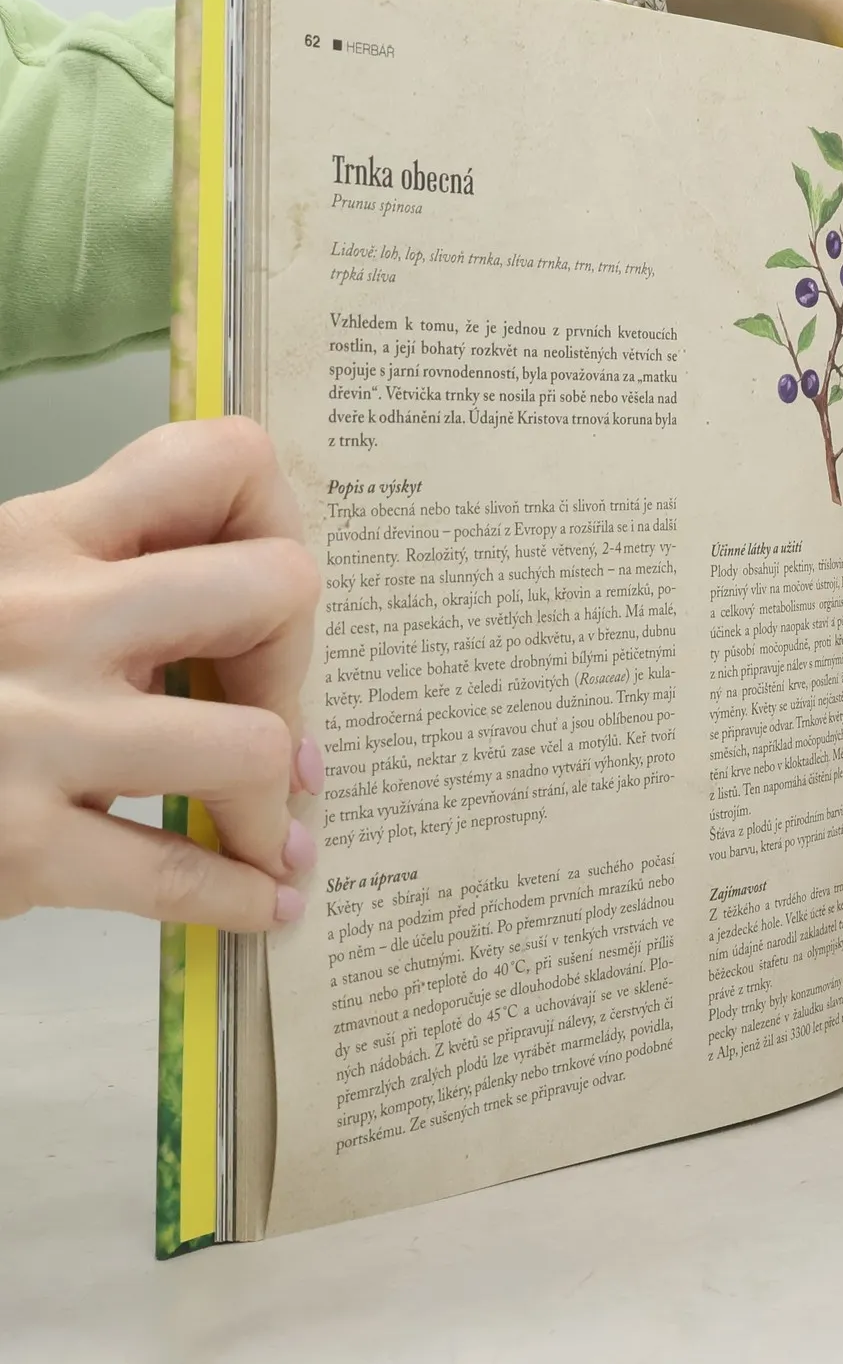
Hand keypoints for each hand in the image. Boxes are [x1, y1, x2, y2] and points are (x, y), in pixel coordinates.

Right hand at [0, 418, 321, 929]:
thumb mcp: (7, 588)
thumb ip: (107, 576)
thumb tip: (258, 610)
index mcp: (39, 535)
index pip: (218, 462)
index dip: (274, 524)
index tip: (260, 593)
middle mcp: (46, 615)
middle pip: (276, 587)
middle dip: (294, 660)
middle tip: (269, 711)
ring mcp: (34, 729)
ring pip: (253, 743)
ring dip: (272, 799)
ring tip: (270, 825)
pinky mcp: (19, 842)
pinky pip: (179, 871)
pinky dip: (239, 896)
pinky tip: (263, 901)